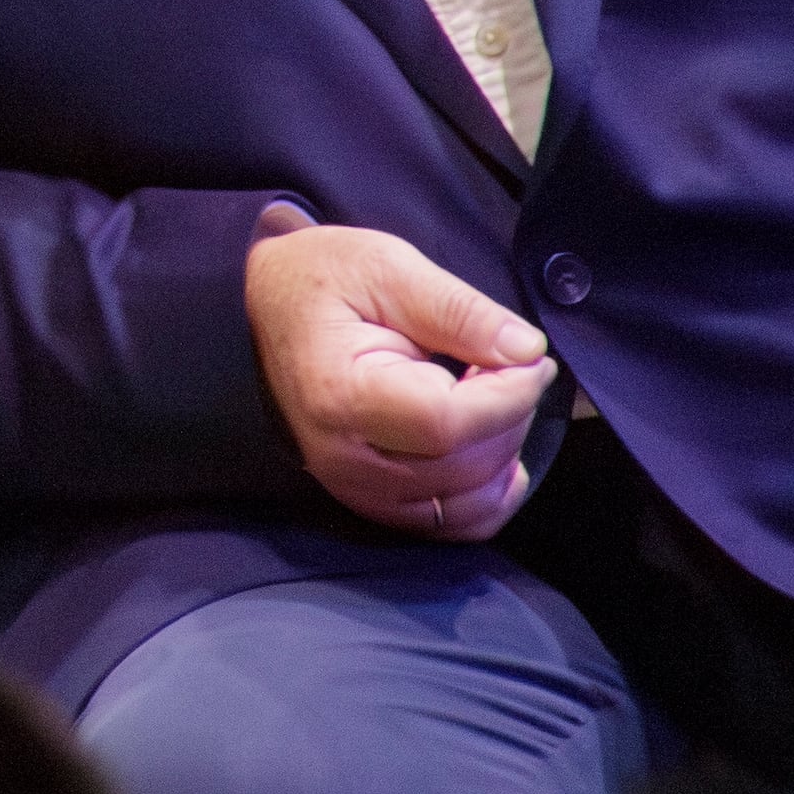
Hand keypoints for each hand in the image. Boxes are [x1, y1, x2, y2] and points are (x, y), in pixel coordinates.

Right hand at [248, 207, 560, 539]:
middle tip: (514, 363)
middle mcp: (343, 457)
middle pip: (464, 466)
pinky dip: (488, 495)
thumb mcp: (388, 267)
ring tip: (496, 397)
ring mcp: (354, 486)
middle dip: (512, 414)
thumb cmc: (320, 281)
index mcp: (340, 395)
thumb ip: (459, 310)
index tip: (531, 357)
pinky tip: (495, 452)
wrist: (262, 309)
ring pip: (466, 503)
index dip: (509, 395)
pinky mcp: (370, 500)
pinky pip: (450, 526)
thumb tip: (527, 351)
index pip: (448, 423)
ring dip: (504, 451)